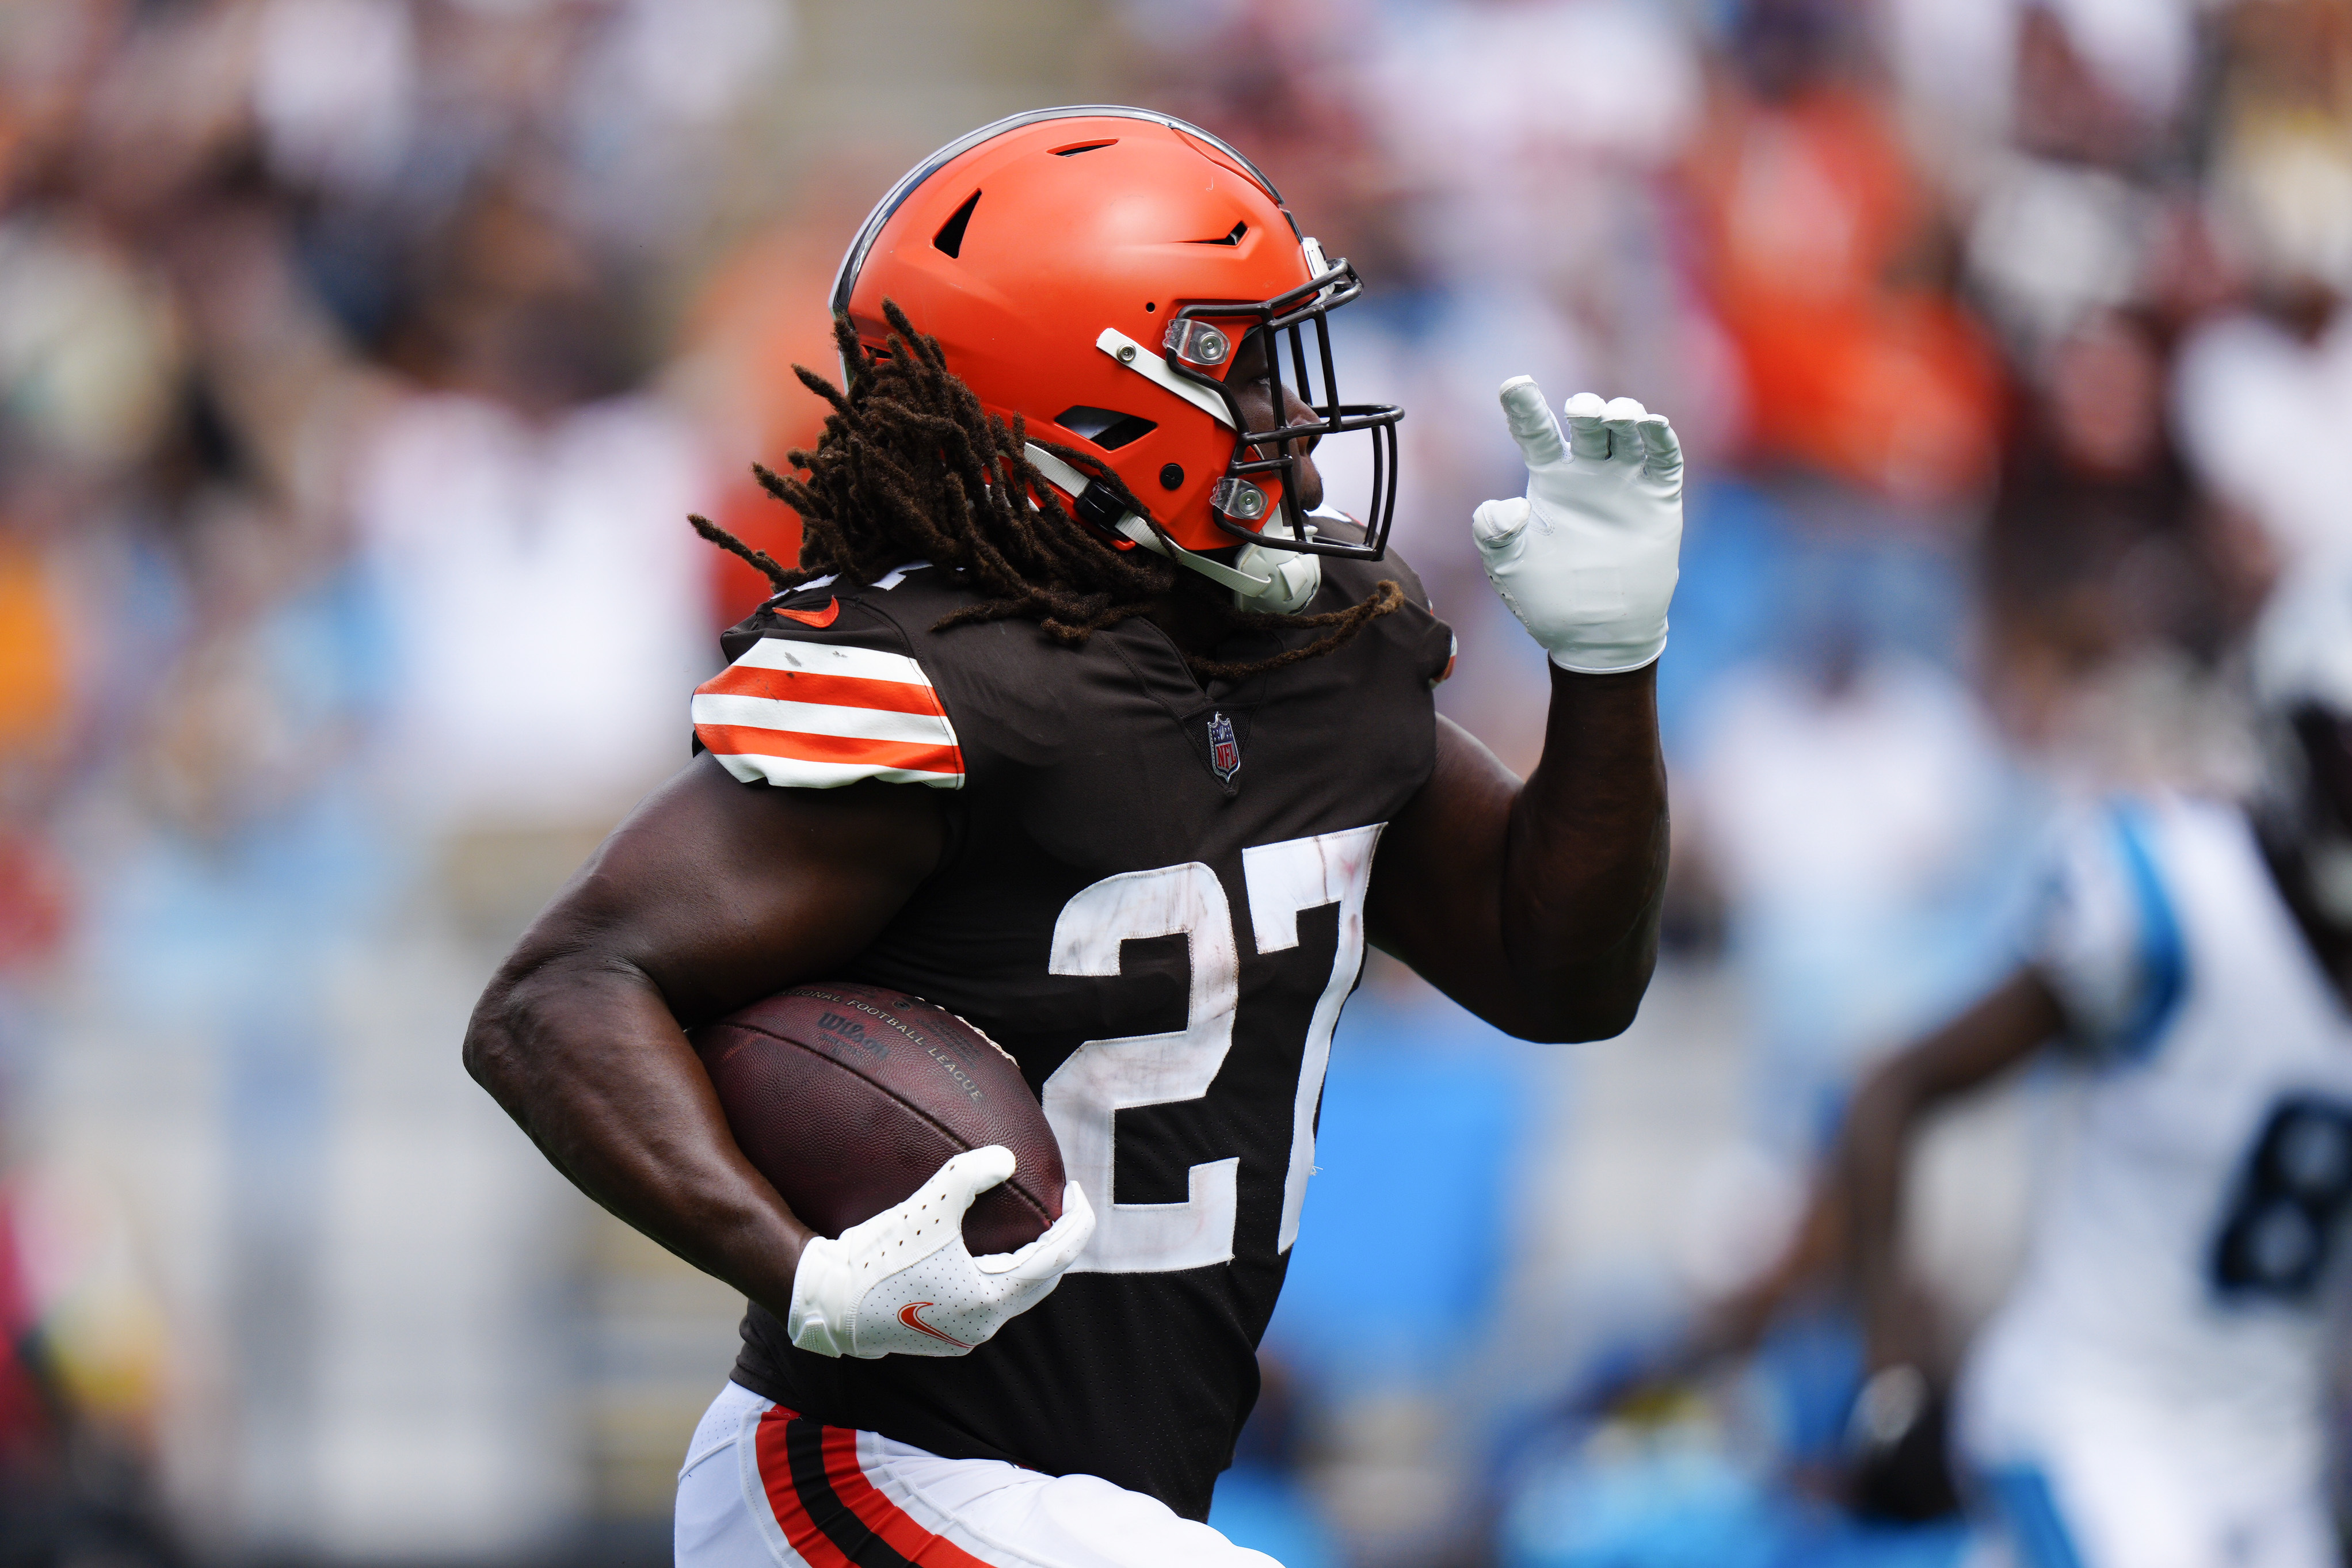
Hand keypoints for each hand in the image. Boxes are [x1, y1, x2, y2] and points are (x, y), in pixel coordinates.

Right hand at [787, 1146, 1094, 1357]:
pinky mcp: (945, 1333)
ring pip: (1016, 1292)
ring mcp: (963, 1333)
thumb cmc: (877, 1257)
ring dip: (1031, 1260)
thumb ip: (969, 1175)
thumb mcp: (926, 1207)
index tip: (1078, 1191)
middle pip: (1043, 1280)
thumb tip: (1007, 1159)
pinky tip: (991, 1250)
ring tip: (1033, 1224)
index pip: (1056, 1259)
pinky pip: (991, 1300)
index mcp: (989, 1299)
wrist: (829, 1302)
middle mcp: (983, 1324)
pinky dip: (1003, 1273)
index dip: (1076, 1222)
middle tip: (1062, 1205)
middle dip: (1059, 1242)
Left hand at [1472, 379, 1682, 673]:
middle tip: (1580, 410)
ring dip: (1625, 415)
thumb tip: (1507, 507)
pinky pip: (1664, 459)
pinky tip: (1653, 426)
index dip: (1524, 405)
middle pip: (1587, 425)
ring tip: (1617, 416)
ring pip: (1628, 433)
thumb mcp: (1508, 566)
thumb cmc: (1546, 597)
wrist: (1596, 632)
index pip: (1535, 431)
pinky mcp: (1658, 499)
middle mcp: (1588, 472)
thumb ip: (1492, 533)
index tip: (1513, 383)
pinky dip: (1661, 438)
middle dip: (1586, 408)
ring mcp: (1625, 482)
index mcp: (1549, 478)